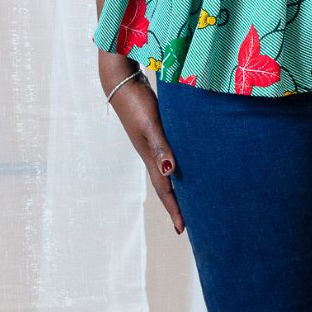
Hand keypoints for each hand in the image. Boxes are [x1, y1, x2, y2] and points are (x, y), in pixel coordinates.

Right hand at [108, 77, 184, 234]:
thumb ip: (161, 147)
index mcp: (150, 157)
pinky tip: (184, 164)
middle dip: (176, 205)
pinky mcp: (155, 131)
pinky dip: (177, 166)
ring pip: (167, 172)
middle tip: (187, 223)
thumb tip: (170, 172)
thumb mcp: (150, 125)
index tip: (181, 230)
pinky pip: (168, 156)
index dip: (174, 209)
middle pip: (166, 186)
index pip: (165, 190)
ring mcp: (152, 143)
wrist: (121, 82)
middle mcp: (151, 154)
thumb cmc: (136, 102)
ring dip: (177, 187)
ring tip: (190, 198)